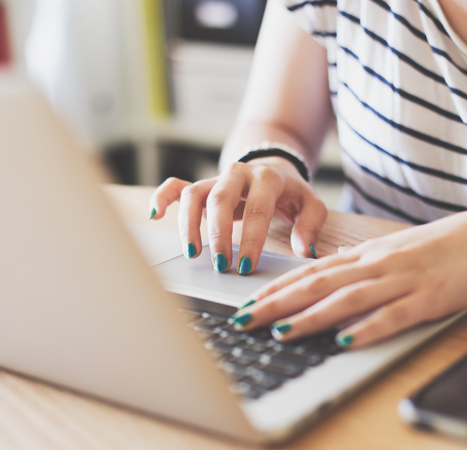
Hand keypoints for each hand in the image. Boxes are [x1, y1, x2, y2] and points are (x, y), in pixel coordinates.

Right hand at [148, 157, 326, 272]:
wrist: (274, 167)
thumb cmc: (290, 192)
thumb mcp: (310, 204)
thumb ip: (310, 225)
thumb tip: (304, 250)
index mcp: (267, 178)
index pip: (257, 208)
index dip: (251, 238)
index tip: (246, 265)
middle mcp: (238, 174)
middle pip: (220, 200)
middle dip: (218, 235)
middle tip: (222, 265)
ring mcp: (216, 178)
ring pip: (194, 194)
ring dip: (190, 224)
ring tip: (193, 253)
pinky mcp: (202, 185)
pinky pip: (176, 186)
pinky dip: (163, 197)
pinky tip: (156, 215)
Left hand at [230, 204, 466, 348]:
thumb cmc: (441, 247)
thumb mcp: (393, 252)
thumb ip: (359, 266)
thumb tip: (325, 276)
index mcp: (366, 255)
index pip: (309, 272)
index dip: (274, 289)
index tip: (244, 304)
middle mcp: (377, 265)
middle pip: (317, 284)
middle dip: (275, 304)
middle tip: (242, 319)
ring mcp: (402, 281)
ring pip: (347, 299)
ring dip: (310, 316)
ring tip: (279, 331)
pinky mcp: (429, 298)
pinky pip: (393, 315)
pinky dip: (367, 329)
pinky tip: (345, 341)